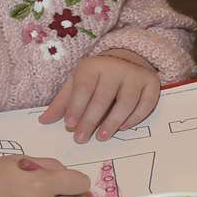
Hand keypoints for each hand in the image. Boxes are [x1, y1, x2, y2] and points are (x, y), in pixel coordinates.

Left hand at [41, 50, 161, 141]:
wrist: (129, 58)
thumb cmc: (98, 76)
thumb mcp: (77, 82)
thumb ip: (62, 102)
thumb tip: (44, 121)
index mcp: (94, 65)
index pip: (84, 87)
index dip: (76, 107)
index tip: (69, 125)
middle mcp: (116, 67)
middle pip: (103, 97)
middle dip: (91, 120)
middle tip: (81, 139)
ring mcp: (136, 75)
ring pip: (126, 102)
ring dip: (113, 122)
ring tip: (102, 137)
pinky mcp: (152, 83)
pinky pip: (146, 104)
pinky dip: (135, 118)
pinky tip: (123, 127)